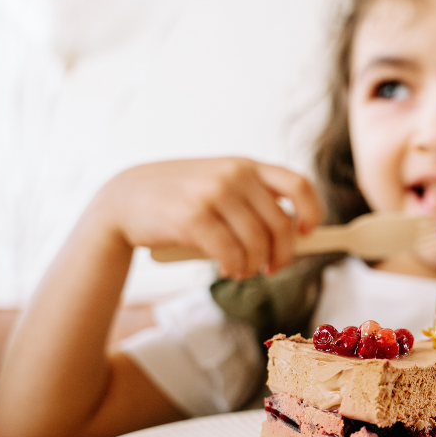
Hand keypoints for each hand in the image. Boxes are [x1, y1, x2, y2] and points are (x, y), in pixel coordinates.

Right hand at [91, 157, 323, 278]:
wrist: (124, 199)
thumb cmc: (176, 197)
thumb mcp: (217, 183)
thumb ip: (250, 199)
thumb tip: (293, 234)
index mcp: (245, 165)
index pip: (298, 183)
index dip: (311, 211)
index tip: (306, 232)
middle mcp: (233, 175)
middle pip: (280, 224)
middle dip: (282, 254)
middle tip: (272, 268)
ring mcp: (214, 194)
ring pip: (257, 244)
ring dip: (254, 267)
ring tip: (244, 271)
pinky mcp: (194, 218)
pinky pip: (231, 255)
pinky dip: (234, 269)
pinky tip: (227, 270)